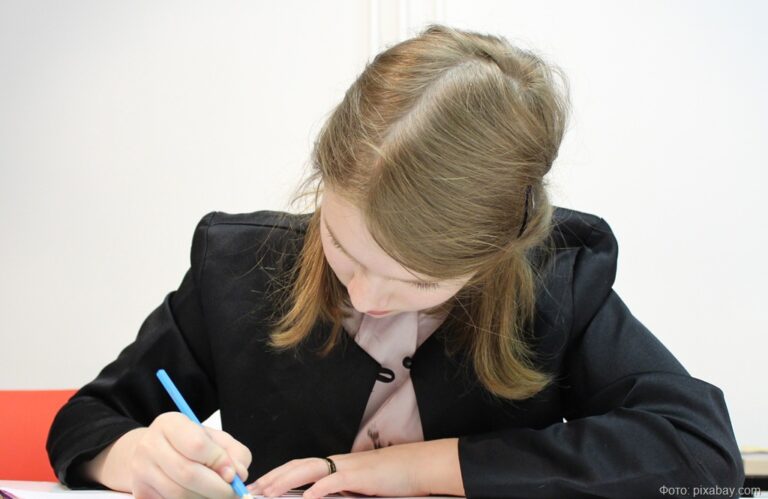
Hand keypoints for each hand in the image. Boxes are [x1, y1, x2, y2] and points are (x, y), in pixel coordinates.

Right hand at [128, 412, 251, 497]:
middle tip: (233, 493)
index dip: (219, 462)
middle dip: (217, 489)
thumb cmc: (189, 443)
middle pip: (188, 474)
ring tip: (217, 495)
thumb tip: (238, 475)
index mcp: (170, 424)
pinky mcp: (139, 493)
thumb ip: (233, 453)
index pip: (197, 445)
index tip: (234, 474)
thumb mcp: (214, 438)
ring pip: (178, 494)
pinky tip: (199, 497)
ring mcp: (140, 471)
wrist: (152, 453)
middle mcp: (149, 445)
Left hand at [249, 438, 463, 498]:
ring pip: (309, 470)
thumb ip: (339, 492)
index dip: (278, 475)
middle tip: (253, 491)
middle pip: (297, 466)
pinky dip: (319, 489)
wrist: (416, 466)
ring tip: (268, 492)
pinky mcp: (361, 476)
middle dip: (273, 478)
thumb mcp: (359, 487)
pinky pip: (335, 481)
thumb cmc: (391, 478)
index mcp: (335, 466)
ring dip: (286, 481)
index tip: (260, 487)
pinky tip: (307, 497)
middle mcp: (337, 463)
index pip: (300, 468)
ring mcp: (348, 468)